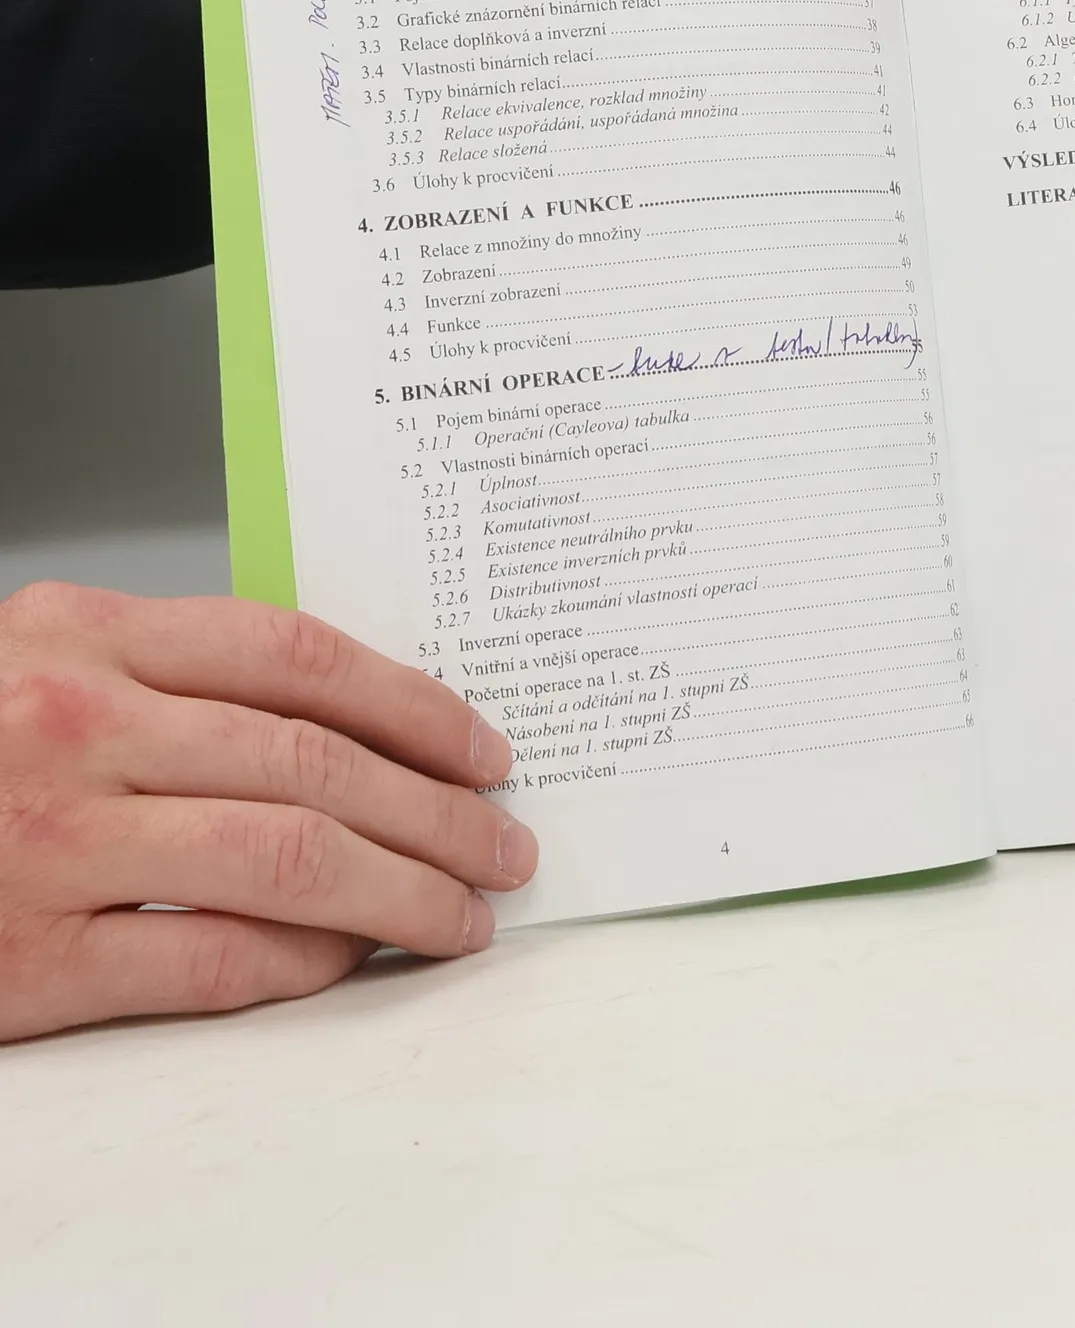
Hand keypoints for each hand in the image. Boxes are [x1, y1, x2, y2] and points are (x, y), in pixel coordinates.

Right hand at [0, 583, 535, 1042]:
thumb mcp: (43, 666)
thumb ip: (177, 676)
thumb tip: (355, 725)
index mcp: (84, 634)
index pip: (300, 655)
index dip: (416, 706)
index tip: (485, 750)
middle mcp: (71, 726)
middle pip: (317, 763)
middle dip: (440, 813)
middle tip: (503, 845)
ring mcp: (45, 844)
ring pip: (290, 859)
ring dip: (404, 892)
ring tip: (463, 913)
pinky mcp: (24, 963)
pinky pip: (210, 960)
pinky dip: (301, 964)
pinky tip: (351, 960)